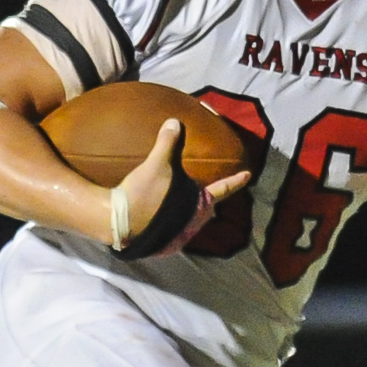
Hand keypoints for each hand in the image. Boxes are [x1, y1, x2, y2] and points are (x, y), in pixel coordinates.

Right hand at [114, 120, 251, 254]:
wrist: (118, 222)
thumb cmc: (143, 193)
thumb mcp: (156, 164)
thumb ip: (167, 143)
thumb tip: (174, 121)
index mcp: (199, 204)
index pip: (223, 189)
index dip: (236, 181)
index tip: (248, 175)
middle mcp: (194, 223)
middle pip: (207, 209)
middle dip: (209, 200)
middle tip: (208, 190)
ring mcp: (179, 237)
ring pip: (191, 222)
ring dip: (190, 212)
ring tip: (185, 202)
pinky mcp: (164, 245)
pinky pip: (175, 231)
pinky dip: (175, 223)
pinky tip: (166, 217)